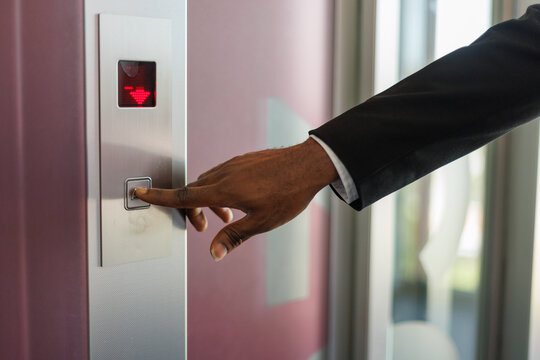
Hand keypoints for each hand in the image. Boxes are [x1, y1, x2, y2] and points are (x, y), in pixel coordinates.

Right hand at [135, 137, 337, 261]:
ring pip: (207, 181)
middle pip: (192, 190)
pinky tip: (237, 199)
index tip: (140, 193)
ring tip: (227, 217)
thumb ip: (234, 237)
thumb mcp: (262, 222)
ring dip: (207, 199)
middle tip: (204, 228)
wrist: (308, 165)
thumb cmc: (288, 193)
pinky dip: (219, 188)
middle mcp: (225, 174)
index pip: (183, 196)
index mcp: (224, 190)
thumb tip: (214, 253)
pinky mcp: (243, 160)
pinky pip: (220, 174)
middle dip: (190, 209)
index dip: (159, 197)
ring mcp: (234, 165)